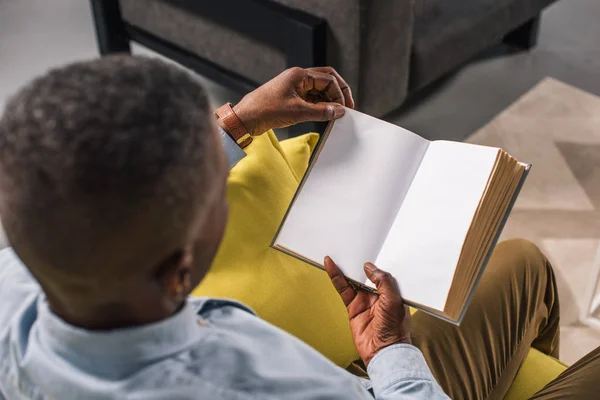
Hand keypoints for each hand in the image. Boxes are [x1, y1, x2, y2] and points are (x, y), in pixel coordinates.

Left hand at [232, 66, 354, 135]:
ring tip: (335, 115)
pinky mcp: (291, 98)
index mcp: (299, 75)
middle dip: (338, 93)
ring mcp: (295, 88)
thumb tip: (339, 111)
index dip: (340, 94)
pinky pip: (311, 99)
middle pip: (326, 80)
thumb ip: (321, 111)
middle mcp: (298, 78)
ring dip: (329, 101)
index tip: (345, 108)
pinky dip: (320, 106)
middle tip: (346, 108)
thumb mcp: (297, 112)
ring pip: (319, 91)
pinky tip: (324, 116)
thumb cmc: (265, 110)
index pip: (329, 79)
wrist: (246, 118)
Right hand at [324, 257, 411, 366]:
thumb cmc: (395, 330)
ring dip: (345, 267)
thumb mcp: (394, 300)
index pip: (383, 272)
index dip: (376, 261)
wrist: (383, 352)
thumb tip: (368, 267)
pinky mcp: (353, 307)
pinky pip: (343, 289)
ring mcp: (365, 300)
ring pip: (352, 279)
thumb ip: (383, 281)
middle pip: (366, 274)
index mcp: (393, 292)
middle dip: (359, 261)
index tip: (370, 247)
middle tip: (352, 245)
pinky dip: (336, 277)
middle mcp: (379, 294)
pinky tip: (331, 266)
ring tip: (337, 252)